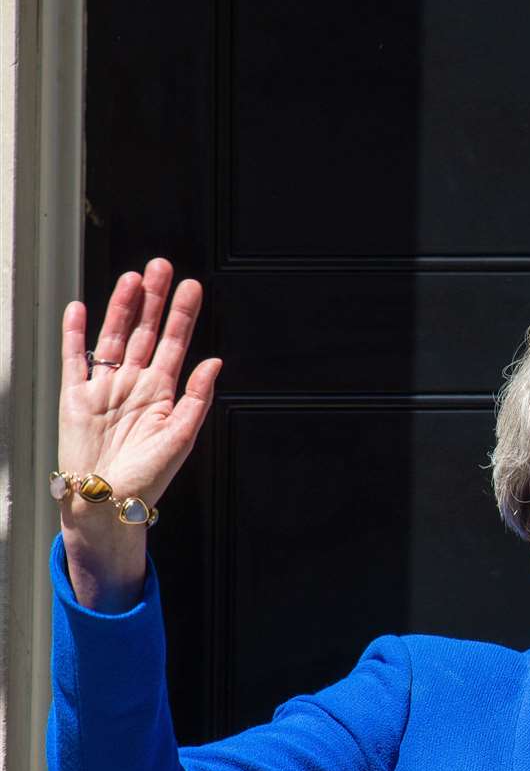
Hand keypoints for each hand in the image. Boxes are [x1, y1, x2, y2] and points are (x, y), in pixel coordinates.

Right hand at [57, 259, 220, 608]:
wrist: (107, 503)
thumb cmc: (147, 478)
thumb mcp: (182, 437)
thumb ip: (198, 397)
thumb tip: (214, 361)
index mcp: (163, 393)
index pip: (174, 343)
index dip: (183, 314)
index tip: (192, 287)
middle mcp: (134, 384)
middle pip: (144, 331)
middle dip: (153, 300)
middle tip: (160, 266)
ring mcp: (104, 388)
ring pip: (112, 337)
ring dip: (120, 308)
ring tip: (131, 279)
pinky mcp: (75, 397)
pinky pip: (75, 359)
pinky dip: (76, 334)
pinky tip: (81, 309)